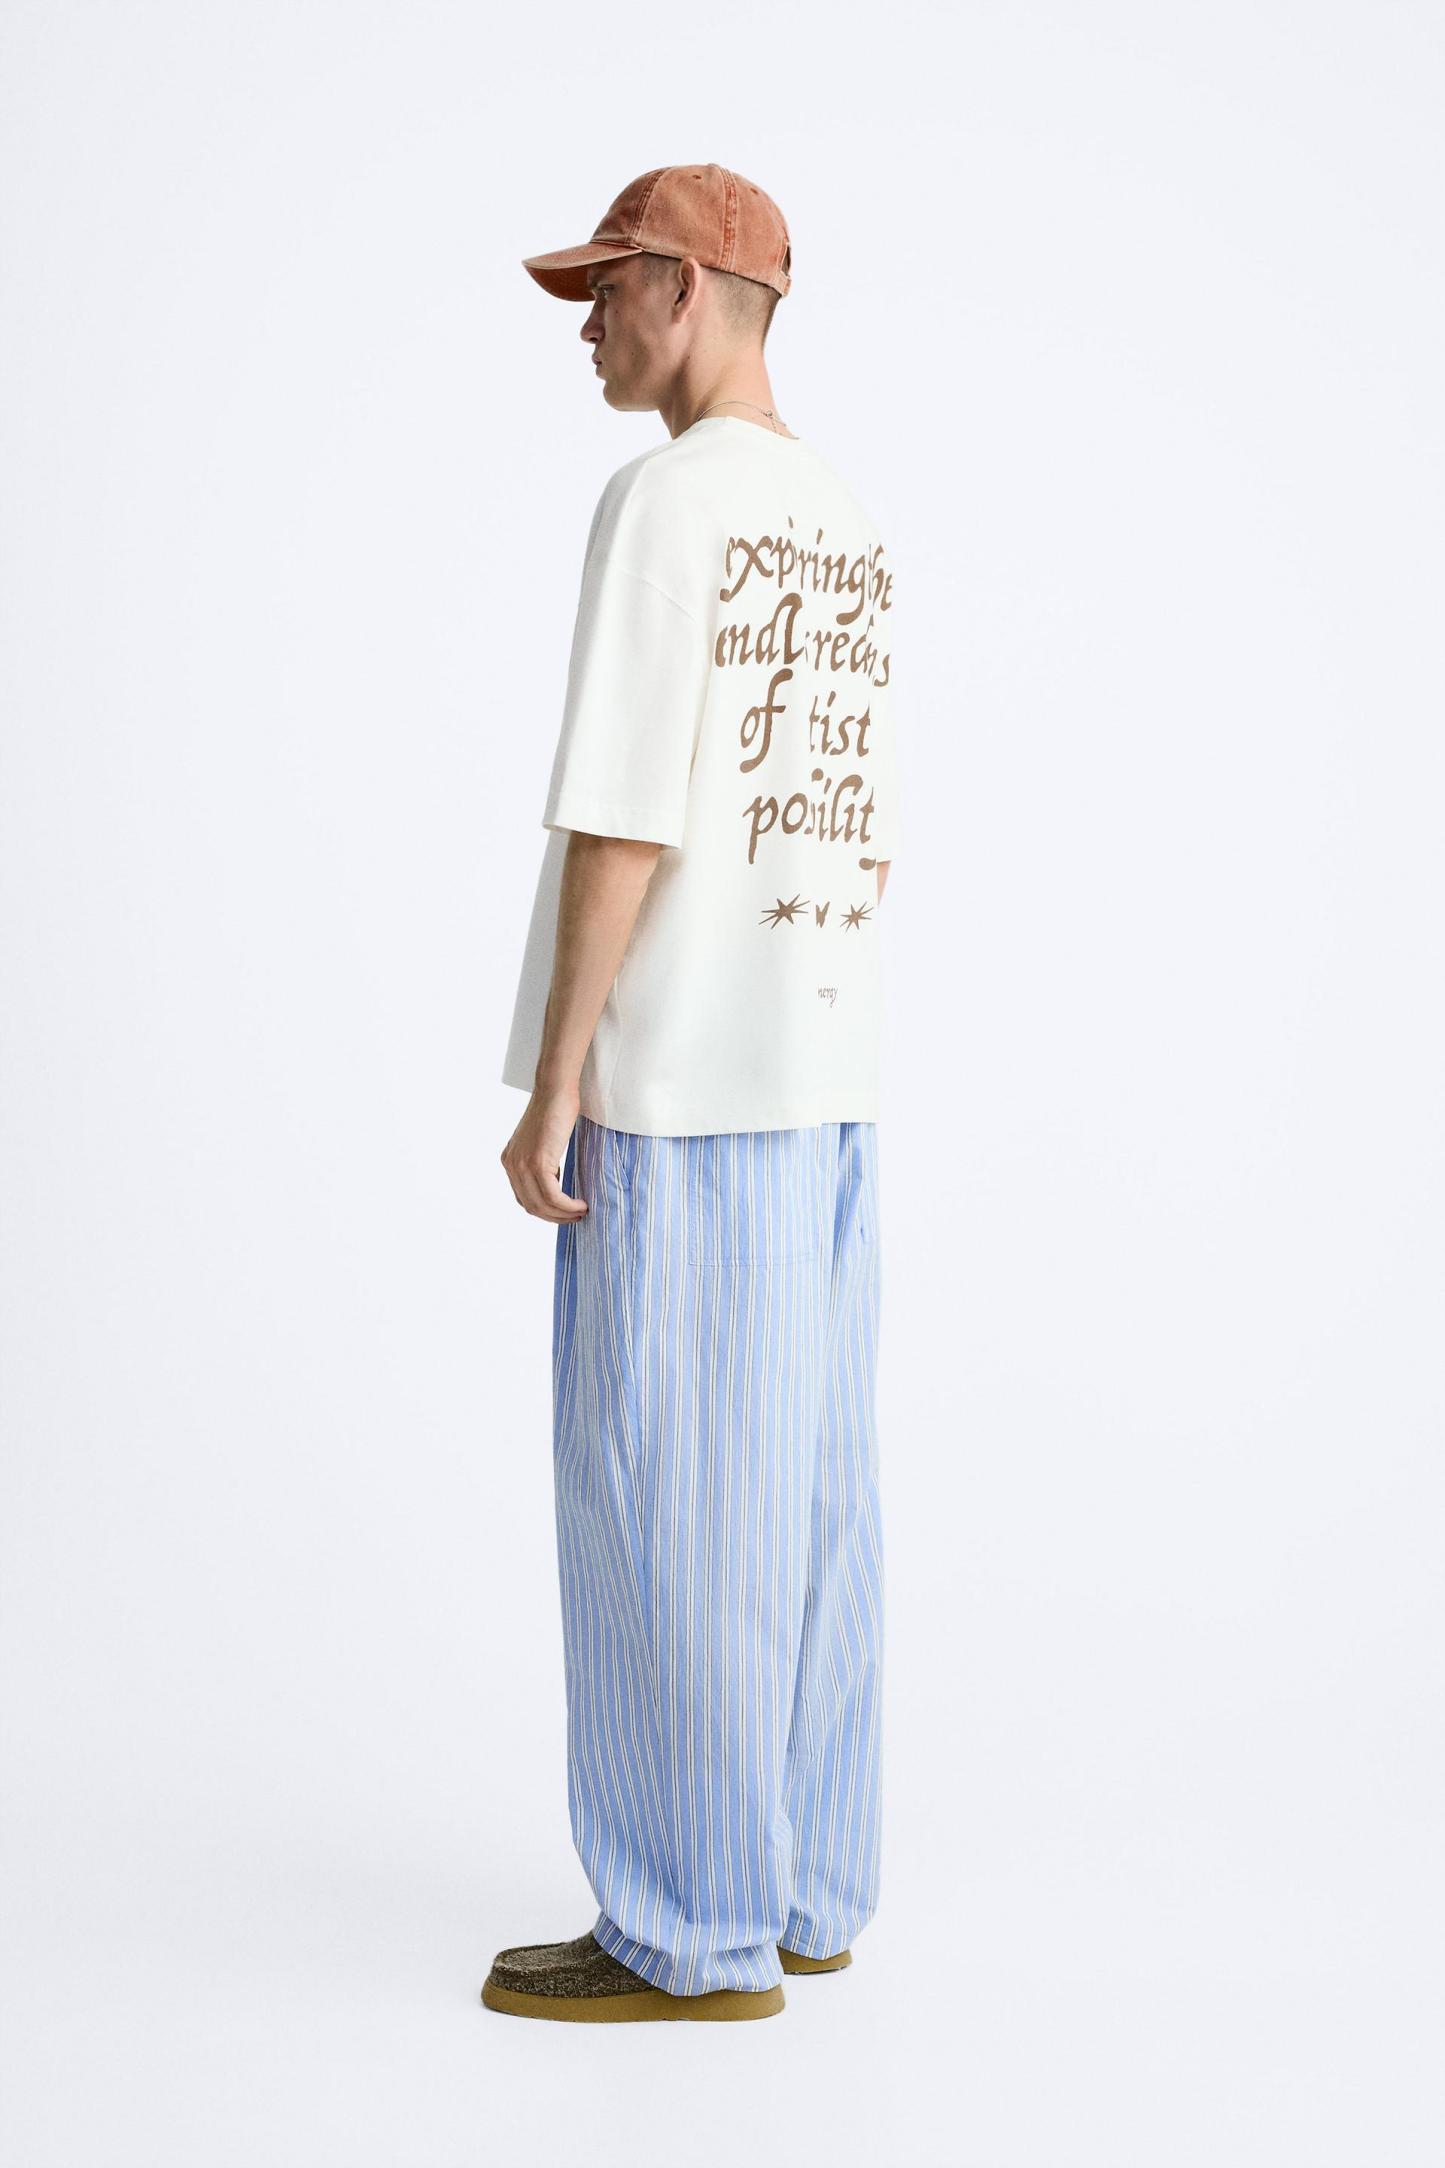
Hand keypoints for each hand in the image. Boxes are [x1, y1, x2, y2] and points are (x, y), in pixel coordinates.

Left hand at [500, 1083, 587, 1222]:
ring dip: (563, 1214)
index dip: (545, 1210)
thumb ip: (543, 1161)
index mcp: (510, 1161)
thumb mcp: (543, 1140)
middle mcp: (511, 1165)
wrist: (555, 1090)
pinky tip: (581, 1205)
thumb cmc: (555, 1109)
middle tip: (576, 1217)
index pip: (524, 1198)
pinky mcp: (537, 1163)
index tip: (564, 1212)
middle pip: (531, 1206)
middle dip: (555, 1217)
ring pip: (542, 1205)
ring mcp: (522, 1165)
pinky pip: (553, 1196)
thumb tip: (556, 1181)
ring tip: (581, 1212)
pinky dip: (568, 1206)